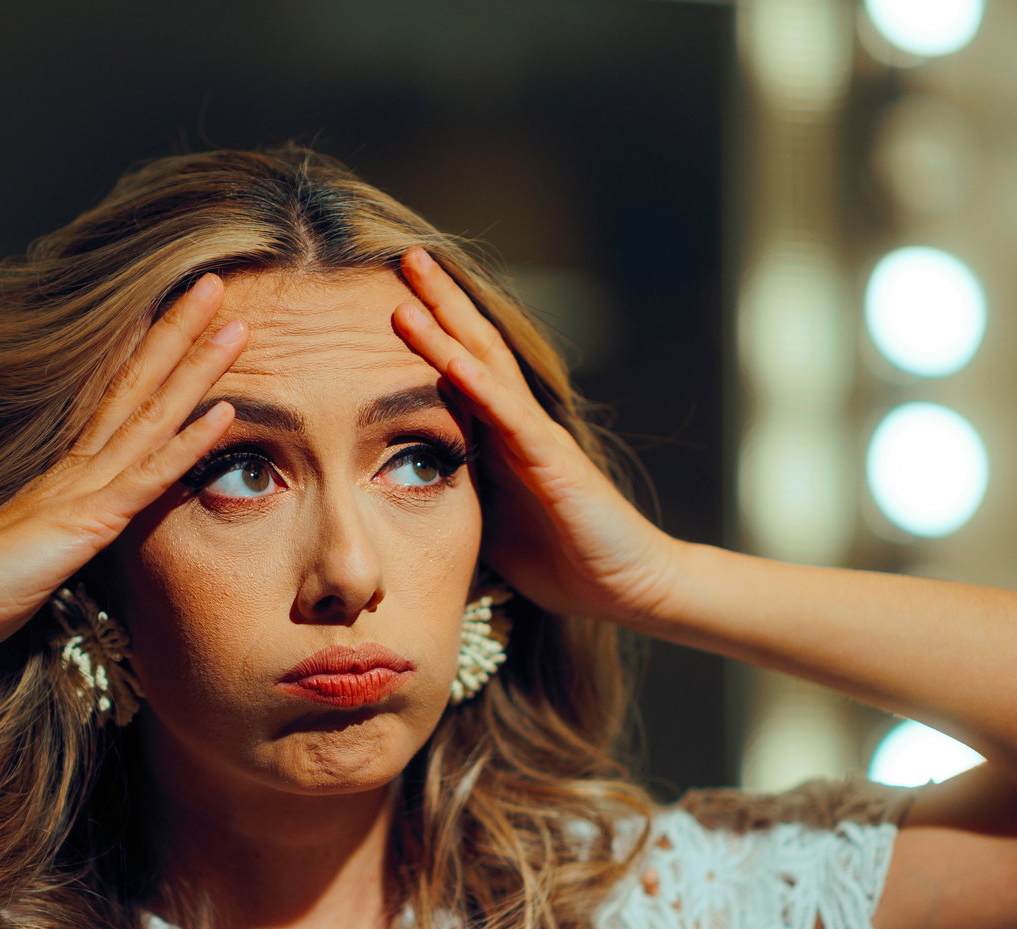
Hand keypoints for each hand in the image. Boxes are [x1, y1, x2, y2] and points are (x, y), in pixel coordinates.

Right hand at [0, 273, 247, 660]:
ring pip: (151, 417)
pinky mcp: (87, 521)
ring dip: (196, 370)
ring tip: (236, 326)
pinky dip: (188, 444)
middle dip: (179, 333)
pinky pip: (147, 477)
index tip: (183, 316)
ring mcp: (83, 489)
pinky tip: (224, 412)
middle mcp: (77, 467)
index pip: (118, 399)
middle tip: (214, 282)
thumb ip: (62, 530)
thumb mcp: (34, 549)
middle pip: (137, 386)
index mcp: (66, 472)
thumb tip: (81, 526)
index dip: (152, 355)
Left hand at [391, 246, 683, 627]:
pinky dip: (478, 385)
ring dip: (447, 326)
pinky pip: (511, 418)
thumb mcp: (487, 527)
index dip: (429, 331)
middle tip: (405, 253)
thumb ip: (453, 504)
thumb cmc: (562, 560)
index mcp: (502, 440)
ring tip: (413, 282)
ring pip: (487, 368)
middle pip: (475, 348)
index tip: (390, 293)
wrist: (626, 587)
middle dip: (440, 302)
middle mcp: (520, 426)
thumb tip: (395, 509)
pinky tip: (449, 358)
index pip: (461, 371)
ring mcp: (539, 439)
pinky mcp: (556, 463)